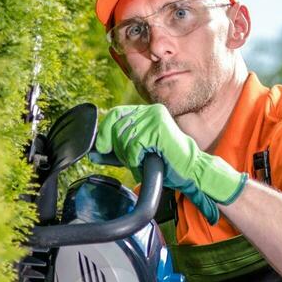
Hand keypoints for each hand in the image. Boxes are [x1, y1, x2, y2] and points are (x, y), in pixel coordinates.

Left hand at [91, 104, 246, 223]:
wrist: (188, 171)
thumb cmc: (164, 163)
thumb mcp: (134, 155)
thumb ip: (115, 151)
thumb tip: (93, 151)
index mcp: (145, 113)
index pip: (114, 114)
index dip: (104, 132)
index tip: (101, 148)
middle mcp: (150, 111)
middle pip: (116, 127)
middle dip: (119, 149)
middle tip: (133, 160)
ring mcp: (155, 117)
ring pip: (124, 138)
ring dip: (130, 157)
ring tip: (144, 161)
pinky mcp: (158, 128)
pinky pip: (134, 146)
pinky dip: (137, 159)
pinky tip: (148, 161)